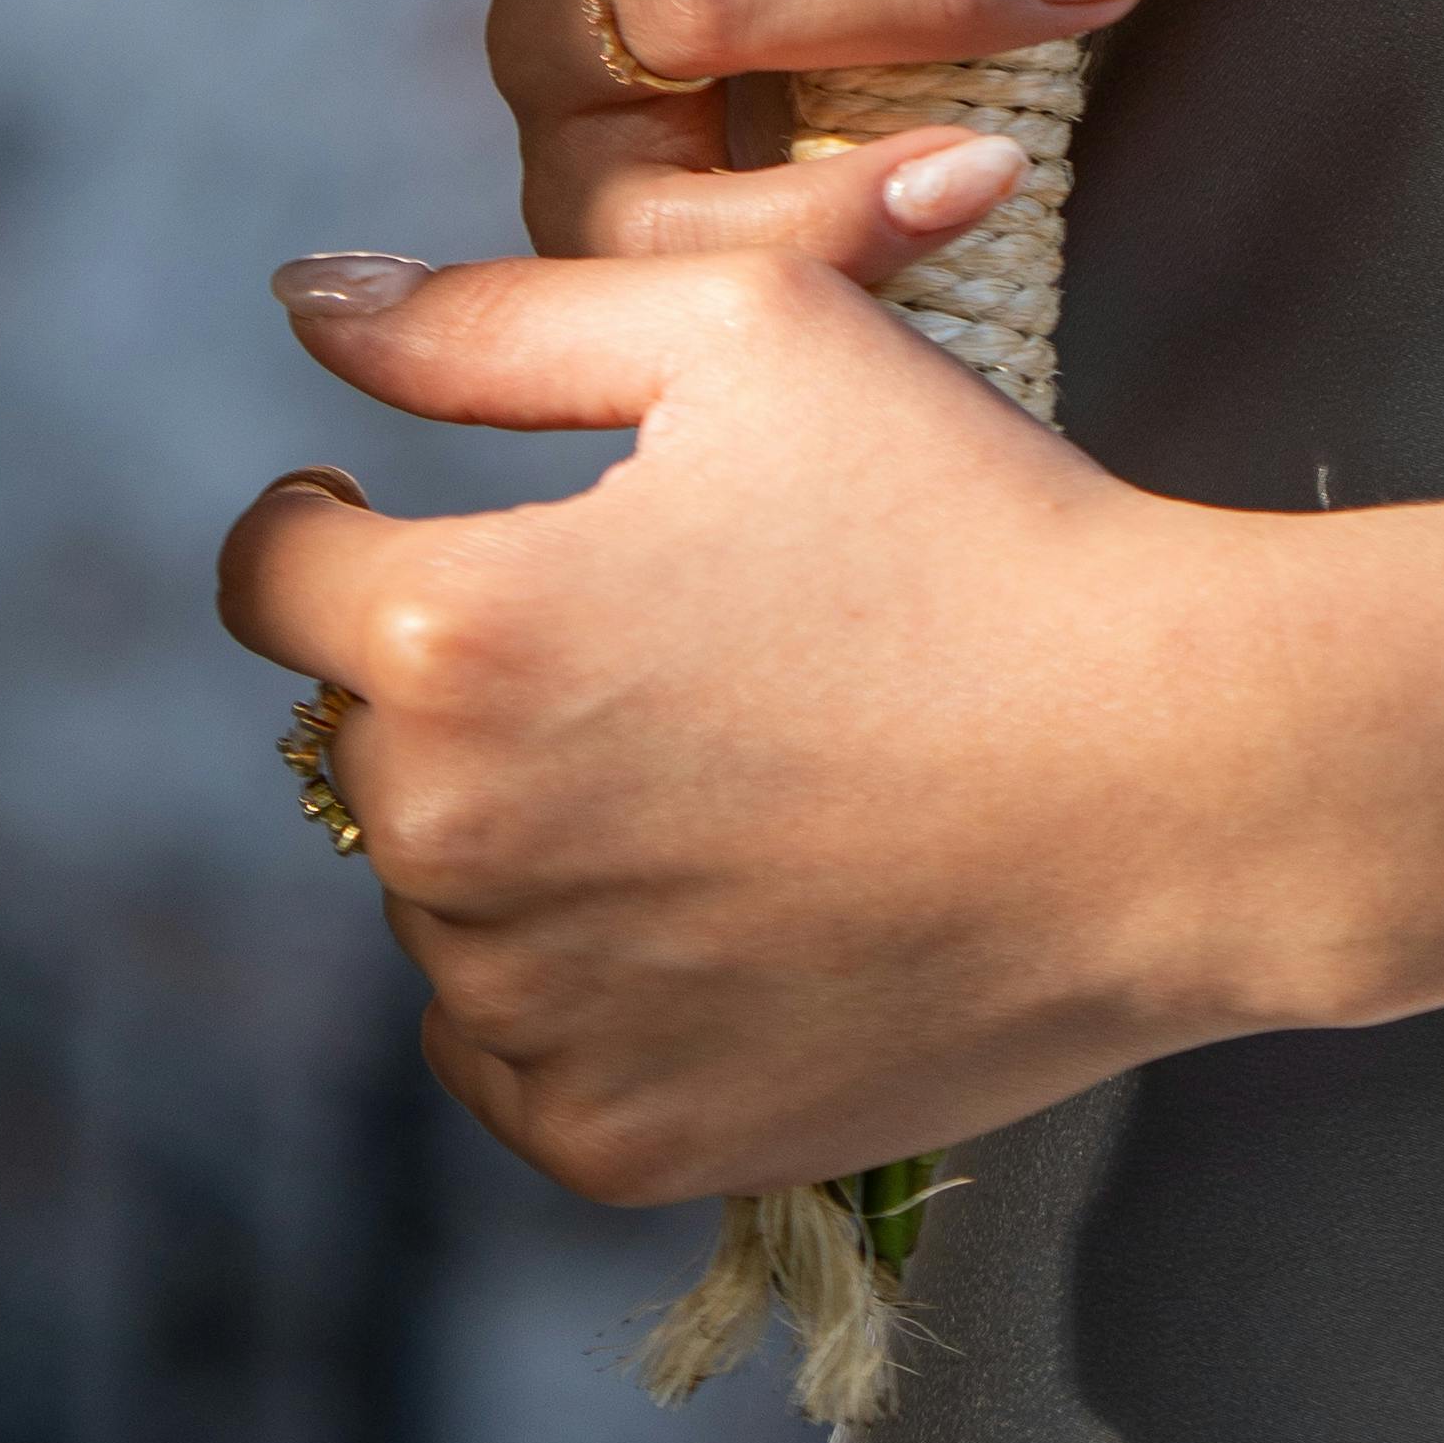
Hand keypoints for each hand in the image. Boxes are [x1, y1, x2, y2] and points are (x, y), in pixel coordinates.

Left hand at [216, 246, 1389, 1200]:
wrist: (1169, 776)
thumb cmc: (968, 521)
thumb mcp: (751, 329)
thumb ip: (492, 319)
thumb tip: (307, 303)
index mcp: (458, 635)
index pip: (273, 578)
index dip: (335, 525)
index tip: (413, 516)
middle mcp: (451, 844)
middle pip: (367, 740)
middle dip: (472, 677)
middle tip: (667, 638)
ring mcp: (527, 1014)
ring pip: (441, 898)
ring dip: (526, 831)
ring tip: (732, 766)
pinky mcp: (608, 1140)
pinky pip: (512, 1046)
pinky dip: (580, 980)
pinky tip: (732, 896)